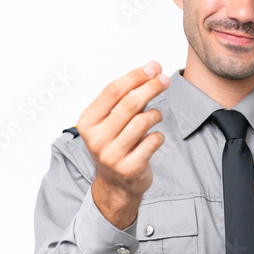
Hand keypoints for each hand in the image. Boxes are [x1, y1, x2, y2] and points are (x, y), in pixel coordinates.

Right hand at [76, 61, 169, 228]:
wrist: (116, 185)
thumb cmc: (116, 144)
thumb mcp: (112, 121)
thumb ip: (129, 96)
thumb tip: (152, 68)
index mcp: (87, 123)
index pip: (112, 91)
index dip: (134, 76)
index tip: (152, 68)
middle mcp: (96, 139)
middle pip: (129, 103)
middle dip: (151, 87)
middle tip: (165, 80)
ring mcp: (112, 155)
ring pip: (143, 121)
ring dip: (155, 114)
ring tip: (156, 116)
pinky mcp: (129, 168)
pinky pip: (153, 141)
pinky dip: (158, 135)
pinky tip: (154, 138)